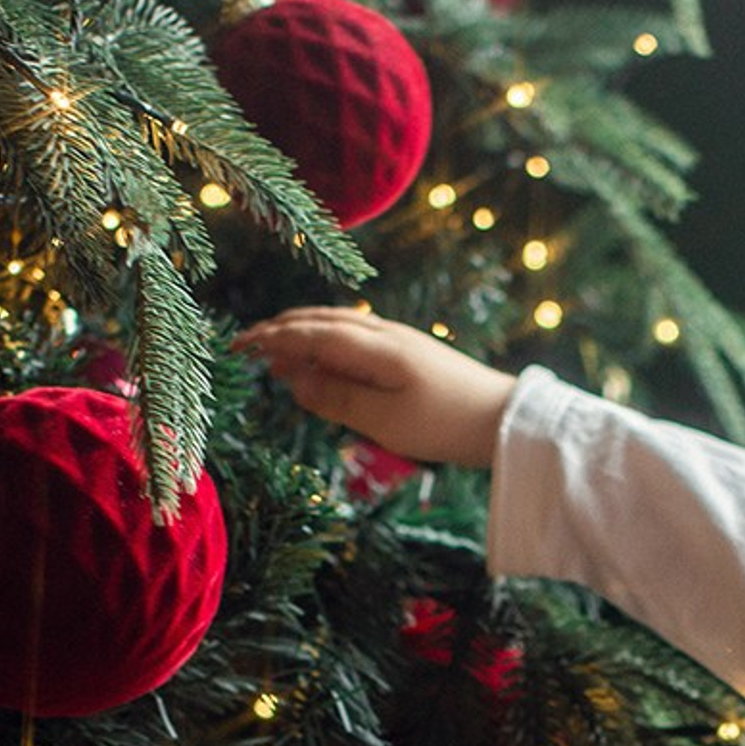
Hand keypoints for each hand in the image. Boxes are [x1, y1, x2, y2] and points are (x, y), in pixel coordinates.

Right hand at [232, 307, 515, 468]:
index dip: (271, 338)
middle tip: (248, 345)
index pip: (311, 333)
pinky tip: (324, 358)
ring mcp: (401, 339)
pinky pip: (357, 336)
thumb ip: (336, 398)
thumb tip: (293, 379)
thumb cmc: (445, 425)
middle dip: (282, 330)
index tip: (238, 347)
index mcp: (375, 347)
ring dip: (304, 333)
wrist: (505, 421)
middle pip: (323, 320)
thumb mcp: (384, 421)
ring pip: (340, 325)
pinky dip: (329, 341)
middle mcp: (386, 333)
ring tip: (278, 351)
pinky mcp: (412, 352)